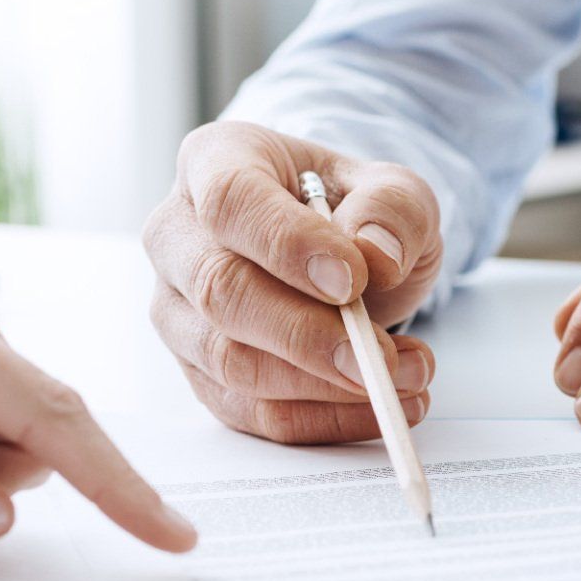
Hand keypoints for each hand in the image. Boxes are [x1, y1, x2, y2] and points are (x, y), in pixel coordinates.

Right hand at [145, 121, 444, 442]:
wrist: (341, 253)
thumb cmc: (353, 212)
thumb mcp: (395, 191)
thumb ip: (393, 210)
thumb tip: (375, 255)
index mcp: (216, 161)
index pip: (231, 200)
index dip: (288, 244)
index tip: (352, 279)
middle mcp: (177, 235)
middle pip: (220, 291)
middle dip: (306, 335)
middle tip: (381, 358)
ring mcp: (177, 308)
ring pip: (229, 361)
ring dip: (322, 385)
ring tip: (403, 377)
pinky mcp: (199, 371)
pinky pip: (249, 411)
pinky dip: (320, 419)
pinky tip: (379, 405)